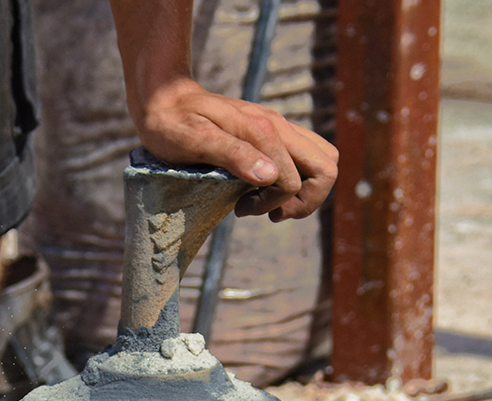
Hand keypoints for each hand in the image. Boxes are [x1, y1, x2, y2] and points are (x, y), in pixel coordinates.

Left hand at [134, 78, 336, 220]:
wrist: (164, 97)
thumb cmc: (172, 123)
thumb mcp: (194, 141)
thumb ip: (233, 155)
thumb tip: (270, 175)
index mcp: (261, 130)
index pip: (293, 179)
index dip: (273, 202)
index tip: (241, 208)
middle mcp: (278, 125)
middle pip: (327, 166)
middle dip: (305, 200)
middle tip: (270, 211)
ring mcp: (278, 127)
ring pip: (322, 160)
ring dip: (304, 191)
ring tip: (267, 203)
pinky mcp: (273, 132)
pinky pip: (305, 157)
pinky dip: (295, 180)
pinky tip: (262, 189)